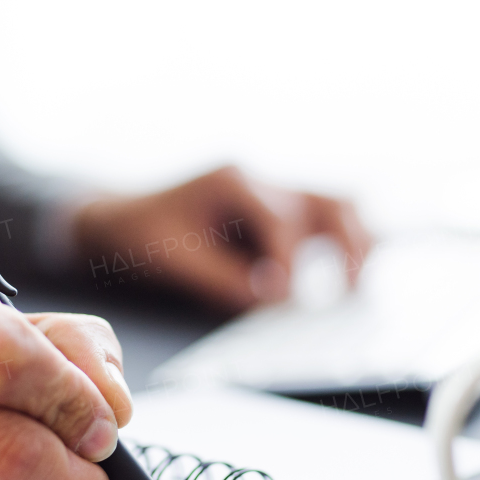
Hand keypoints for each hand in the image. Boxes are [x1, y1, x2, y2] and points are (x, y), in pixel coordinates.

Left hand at [73, 166, 373, 312]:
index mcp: (233, 181)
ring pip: (338, 205)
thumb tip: (273, 298)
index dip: (288, 262)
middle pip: (329, 201)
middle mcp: (261, 180)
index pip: (281, 220)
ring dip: (355, 243)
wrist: (123, 216)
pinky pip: (325, 222)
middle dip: (347, 245)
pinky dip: (340, 247)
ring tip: (356, 287)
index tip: (284, 298)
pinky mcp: (279, 212)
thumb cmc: (144, 235)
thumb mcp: (175, 260)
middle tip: (350, 289)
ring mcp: (274, 193)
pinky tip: (345, 281)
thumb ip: (224, 279)